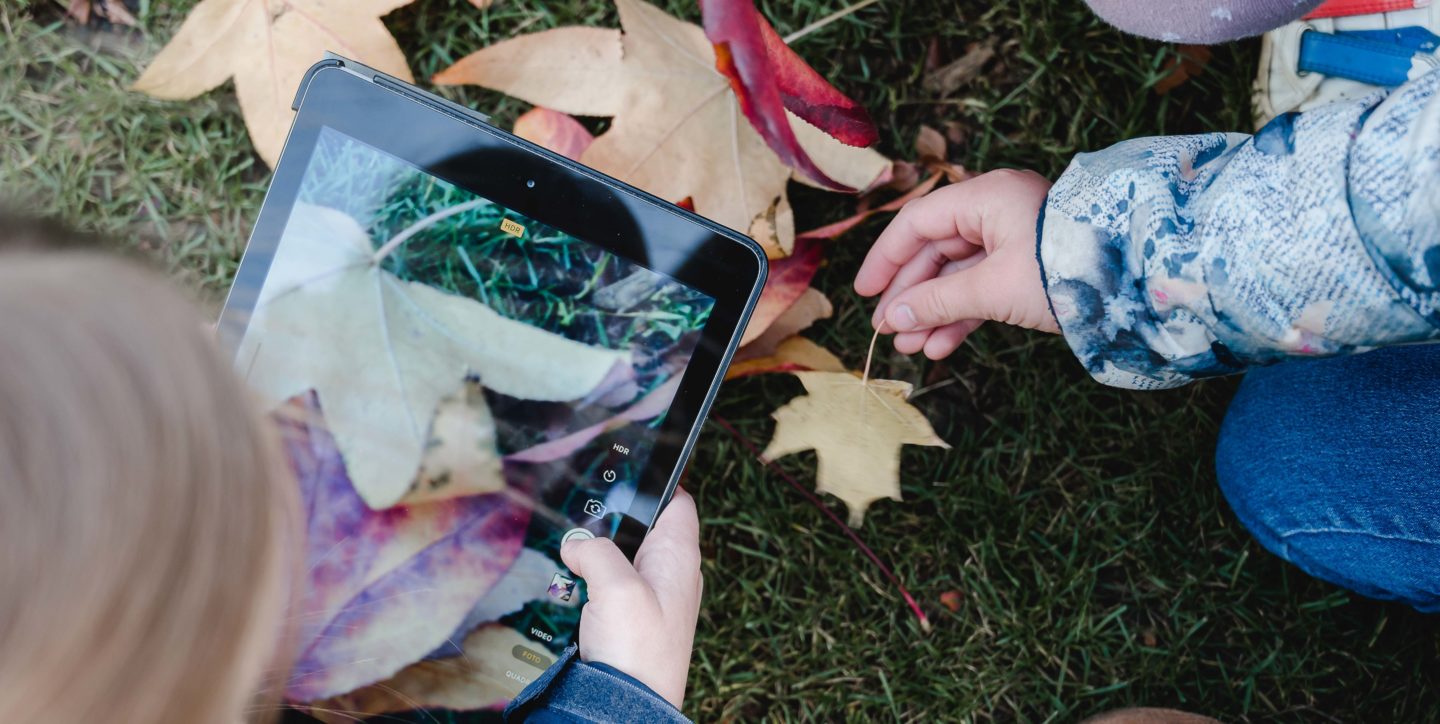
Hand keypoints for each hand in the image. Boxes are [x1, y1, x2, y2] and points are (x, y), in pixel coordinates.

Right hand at [560, 487, 701, 708]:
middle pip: (644, 528)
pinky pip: (607, 589)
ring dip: (595, 554)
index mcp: (679, 558)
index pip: (678, 503)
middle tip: (580, 509)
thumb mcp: (616, 587)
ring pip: (621, 559)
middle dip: (612, 518)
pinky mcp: (627, 623)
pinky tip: (565, 583)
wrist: (626, 711)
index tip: (626, 467)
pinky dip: (588, 582)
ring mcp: (650, 600)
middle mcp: (670, 576)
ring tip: (566, 546)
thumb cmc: (637, 652)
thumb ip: (596, 551)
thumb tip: (577, 544)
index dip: (658, 480)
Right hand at [853, 169, 1058, 358]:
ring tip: (909, 346)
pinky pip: (984, 290)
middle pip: (936, 253)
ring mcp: (1015, 241)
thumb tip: (892, 319)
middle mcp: (997, 213)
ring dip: (933, 312)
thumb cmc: (1062, 270)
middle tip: (885, 329)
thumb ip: (937, 302)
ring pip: (959, 277)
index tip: (866, 292)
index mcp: (986, 198)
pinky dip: (962, 316)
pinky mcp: (1029, 269)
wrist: (1134, 284)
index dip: (887, 258)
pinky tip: (940, 345)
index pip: (918, 223)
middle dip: (911, 296)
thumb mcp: (992, 288)